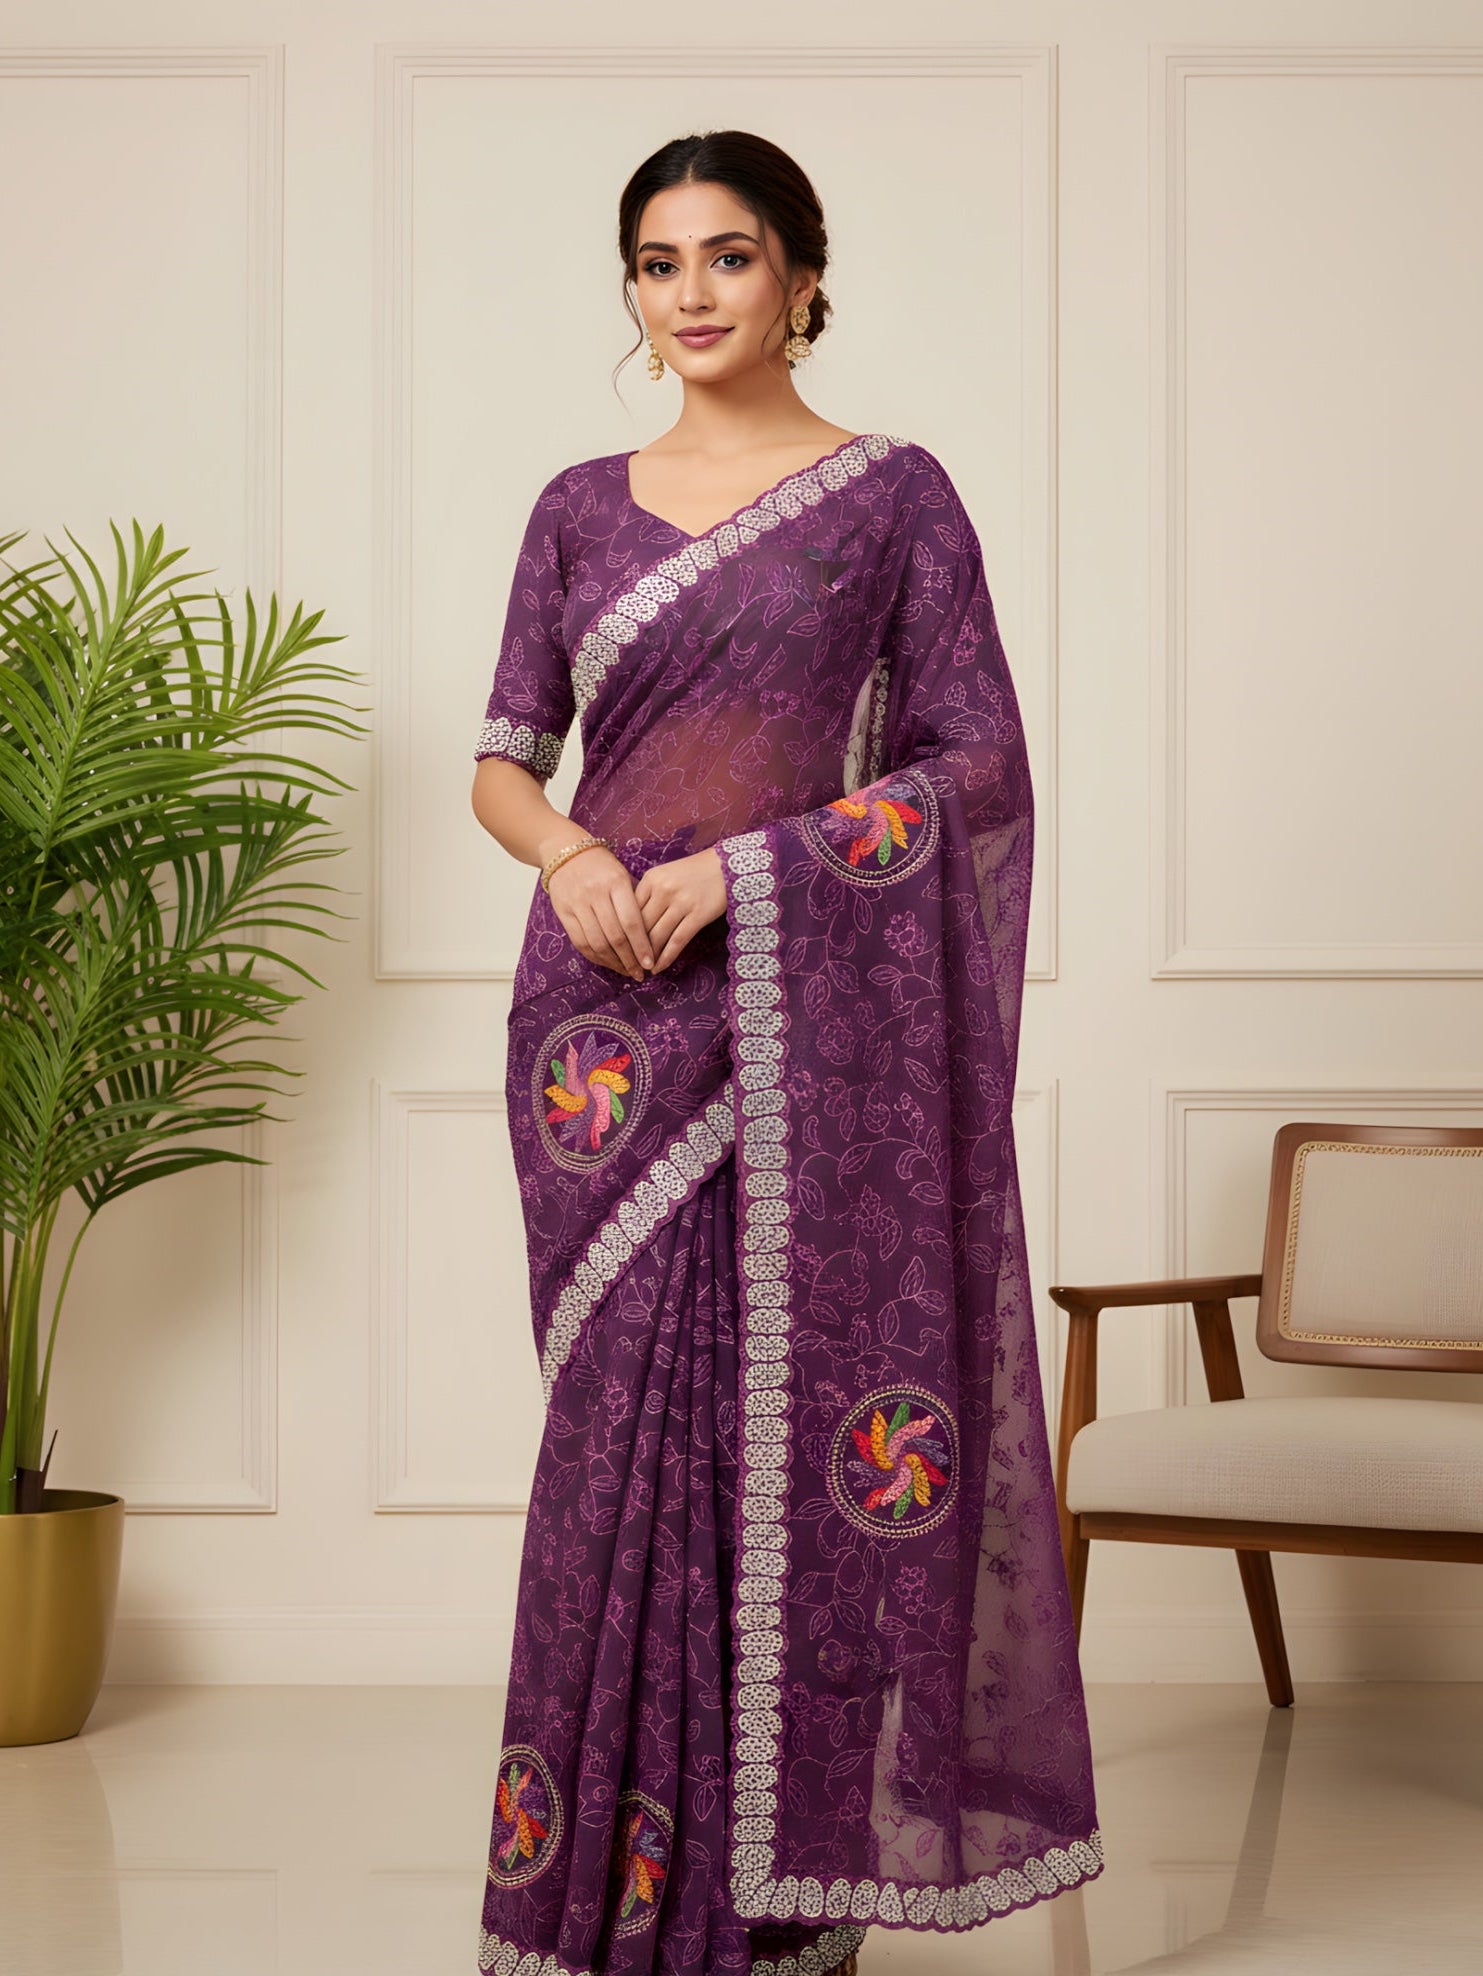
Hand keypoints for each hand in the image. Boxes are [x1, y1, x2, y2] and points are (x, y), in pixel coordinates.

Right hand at [546, 845, 654, 981]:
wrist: (565, 851)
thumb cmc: (602, 865)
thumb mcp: (622, 875)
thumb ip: (634, 902)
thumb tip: (651, 937)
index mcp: (616, 882)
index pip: (631, 921)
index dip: (642, 946)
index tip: (650, 963)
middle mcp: (596, 894)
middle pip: (615, 936)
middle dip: (630, 960)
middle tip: (640, 973)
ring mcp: (578, 904)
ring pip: (597, 943)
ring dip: (613, 962)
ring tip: (626, 971)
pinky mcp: (564, 912)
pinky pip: (581, 942)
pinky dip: (596, 957)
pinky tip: (608, 962)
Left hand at [634, 846, 726, 971]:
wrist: (724, 866)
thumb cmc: (691, 873)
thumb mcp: (664, 875)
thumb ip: (647, 895)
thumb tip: (630, 926)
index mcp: (651, 879)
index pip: (629, 911)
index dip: (623, 933)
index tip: (619, 949)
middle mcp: (663, 891)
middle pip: (641, 926)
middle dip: (633, 949)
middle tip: (627, 965)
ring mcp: (681, 903)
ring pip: (657, 936)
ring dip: (648, 957)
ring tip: (642, 969)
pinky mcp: (698, 915)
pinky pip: (677, 941)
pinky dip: (666, 958)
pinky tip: (659, 968)